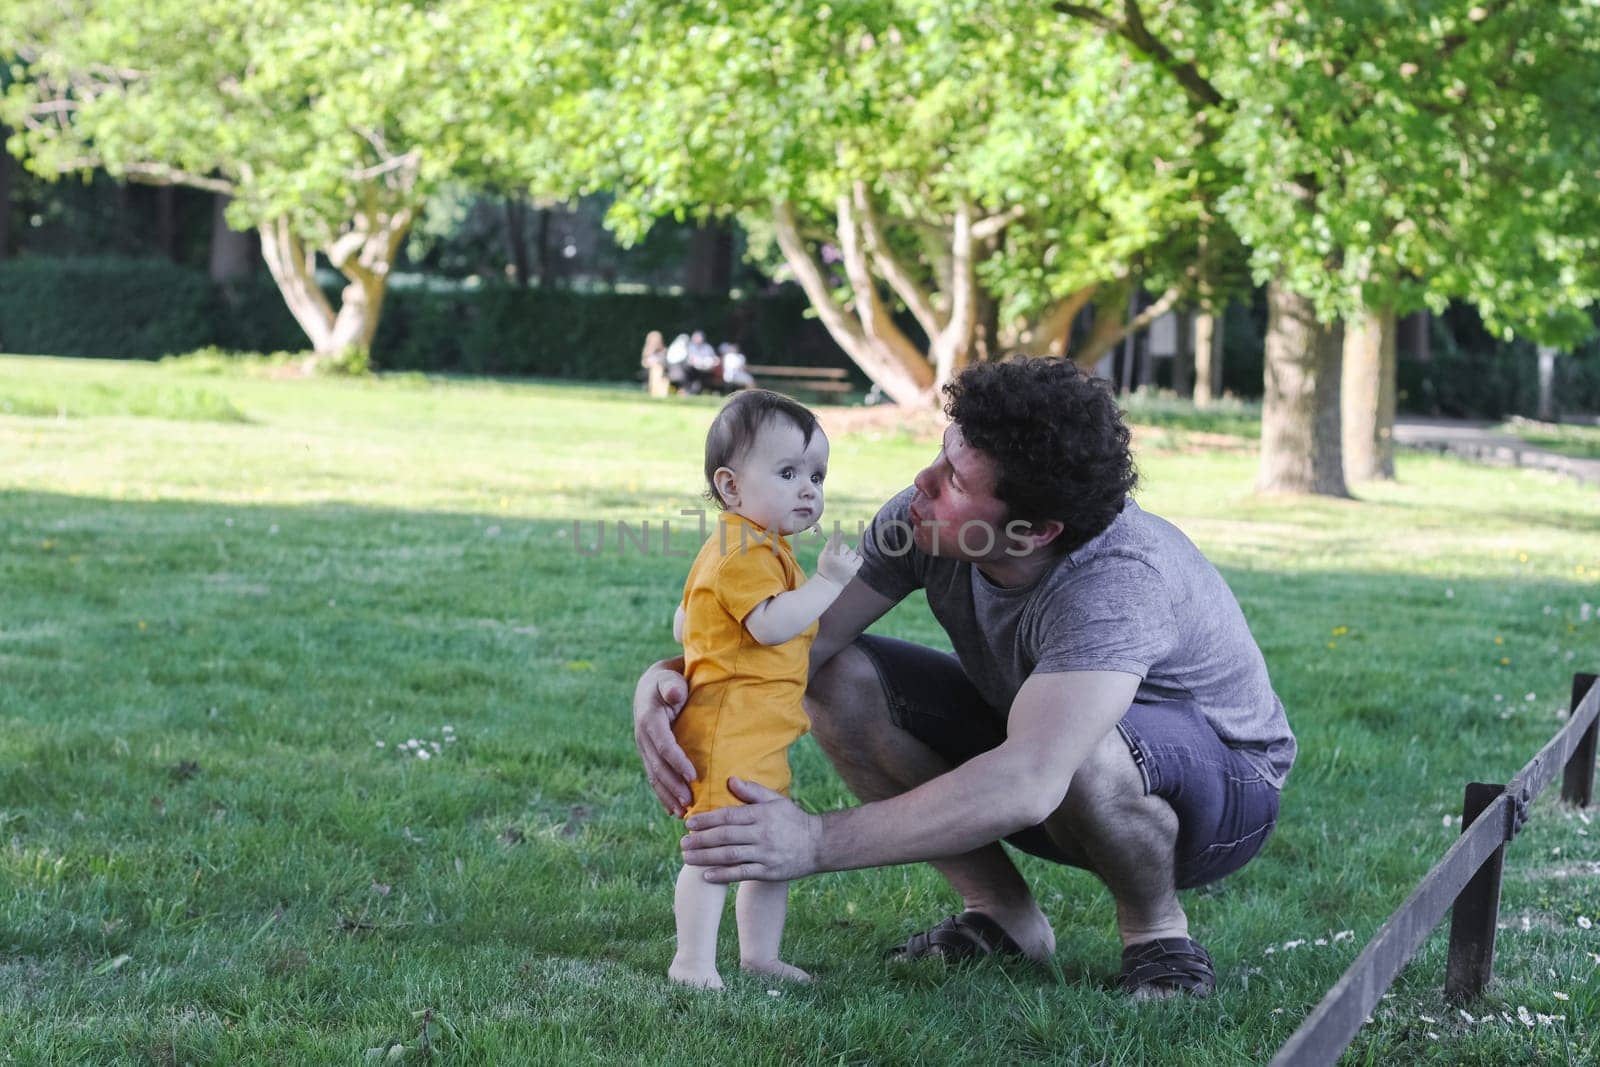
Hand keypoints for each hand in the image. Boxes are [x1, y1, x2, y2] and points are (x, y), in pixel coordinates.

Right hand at [632, 660, 695, 816]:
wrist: (651, 687)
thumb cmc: (668, 681)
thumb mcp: (669, 677)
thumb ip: (672, 685)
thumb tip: (675, 693)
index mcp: (649, 720)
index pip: (664, 745)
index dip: (677, 761)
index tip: (693, 776)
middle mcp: (643, 738)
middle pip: (658, 766)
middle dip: (673, 786)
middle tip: (690, 802)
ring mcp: (644, 749)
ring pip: (654, 776)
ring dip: (668, 795)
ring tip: (683, 813)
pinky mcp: (648, 756)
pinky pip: (654, 778)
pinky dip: (663, 795)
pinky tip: (672, 810)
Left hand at [680, 778, 822, 882]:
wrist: (818, 845)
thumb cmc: (793, 820)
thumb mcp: (775, 800)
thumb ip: (752, 791)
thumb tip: (729, 780)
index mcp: (761, 815)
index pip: (728, 816)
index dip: (706, 820)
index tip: (689, 823)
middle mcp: (762, 834)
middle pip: (725, 837)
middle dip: (700, 840)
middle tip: (682, 843)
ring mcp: (765, 854)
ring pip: (729, 856)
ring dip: (705, 857)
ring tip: (687, 858)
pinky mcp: (768, 872)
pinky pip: (741, 874)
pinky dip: (723, 875)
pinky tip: (706, 875)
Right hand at [815, 531, 861, 586]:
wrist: (828, 583)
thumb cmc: (825, 567)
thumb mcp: (823, 555)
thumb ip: (830, 545)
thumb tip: (840, 533)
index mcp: (828, 554)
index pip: (834, 542)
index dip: (838, 536)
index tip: (841, 532)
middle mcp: (837, 559)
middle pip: (845, 547)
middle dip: (843, 551)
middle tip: (839, 558)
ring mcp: (846, 565)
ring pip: (852, 552)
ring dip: (850, 556)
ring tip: (844, 562)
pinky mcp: (853, 570)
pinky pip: (860, 558)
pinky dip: (857, 559)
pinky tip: (852, 562)